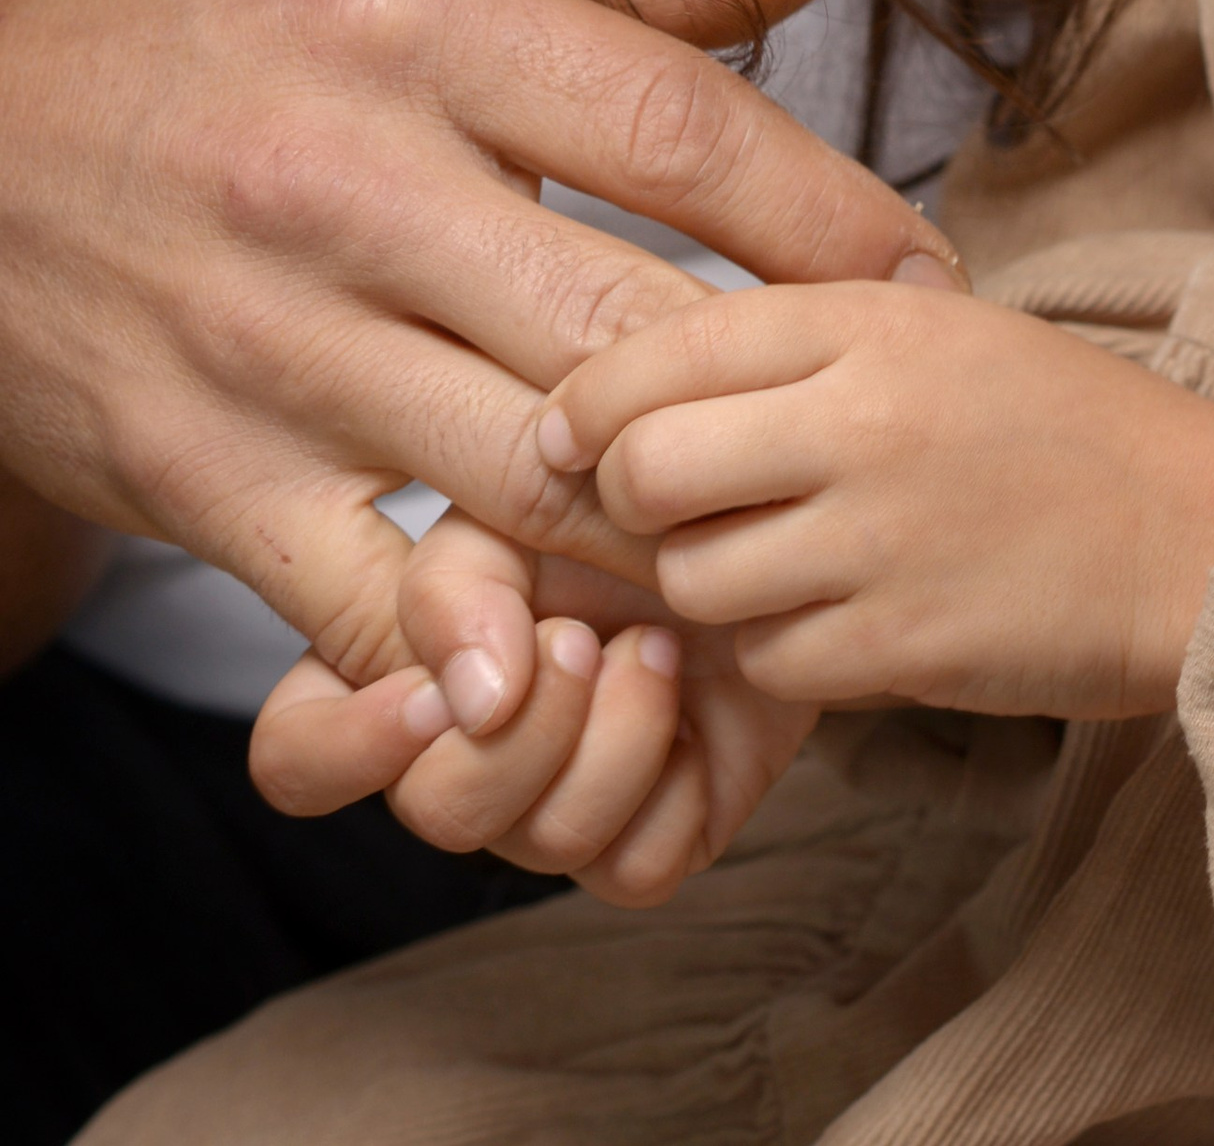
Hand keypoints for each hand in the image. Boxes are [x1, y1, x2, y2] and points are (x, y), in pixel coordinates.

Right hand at [0, 0, 962, 688]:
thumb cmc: (186, 8)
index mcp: (413, 22)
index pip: (674, 129)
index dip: (830, 217)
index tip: (927, 278)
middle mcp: (347, 181)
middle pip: (622, 325)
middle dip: (779, 396)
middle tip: (890, 435)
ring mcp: (268, 342)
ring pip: (525, 478)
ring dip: (666, 539)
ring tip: (781, 556)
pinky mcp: (197, 473)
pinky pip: (370, 599)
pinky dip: (483, 651)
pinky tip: (575, 663)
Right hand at [251, 510, 815, 905]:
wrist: (762, 520)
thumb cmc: (622, 498)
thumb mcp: (516, 502)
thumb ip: (458, 585)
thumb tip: (468, 695)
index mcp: (405, 670)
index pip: (299, 756)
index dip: (347, 747)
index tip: (432, 691)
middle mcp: (465, 756)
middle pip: (435, 811)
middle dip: (522, 729)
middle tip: (583, 637)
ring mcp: (554, 804)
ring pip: (542, 843)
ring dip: (613, 737)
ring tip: (659, 645)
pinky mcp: (648, 838)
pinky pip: (633, 867)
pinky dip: (675, 783)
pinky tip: (700, 707)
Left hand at [544, 279, 1213, 718]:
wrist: (1204, 534)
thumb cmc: (1062, 426)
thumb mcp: (938, 328)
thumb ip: (801, 340)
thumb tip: (630, 381)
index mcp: (868, 318)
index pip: (660, 348)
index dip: (588, 402)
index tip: (574, 435)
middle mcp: (861, 418)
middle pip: (647, 471)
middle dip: (633, 504)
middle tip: (673, 513)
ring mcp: (878, 538)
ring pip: (694, 582)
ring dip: (710, 588)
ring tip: (778, 566)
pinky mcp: (899, 647)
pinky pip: (769, 661)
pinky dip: (783, 652)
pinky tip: (842, 618)